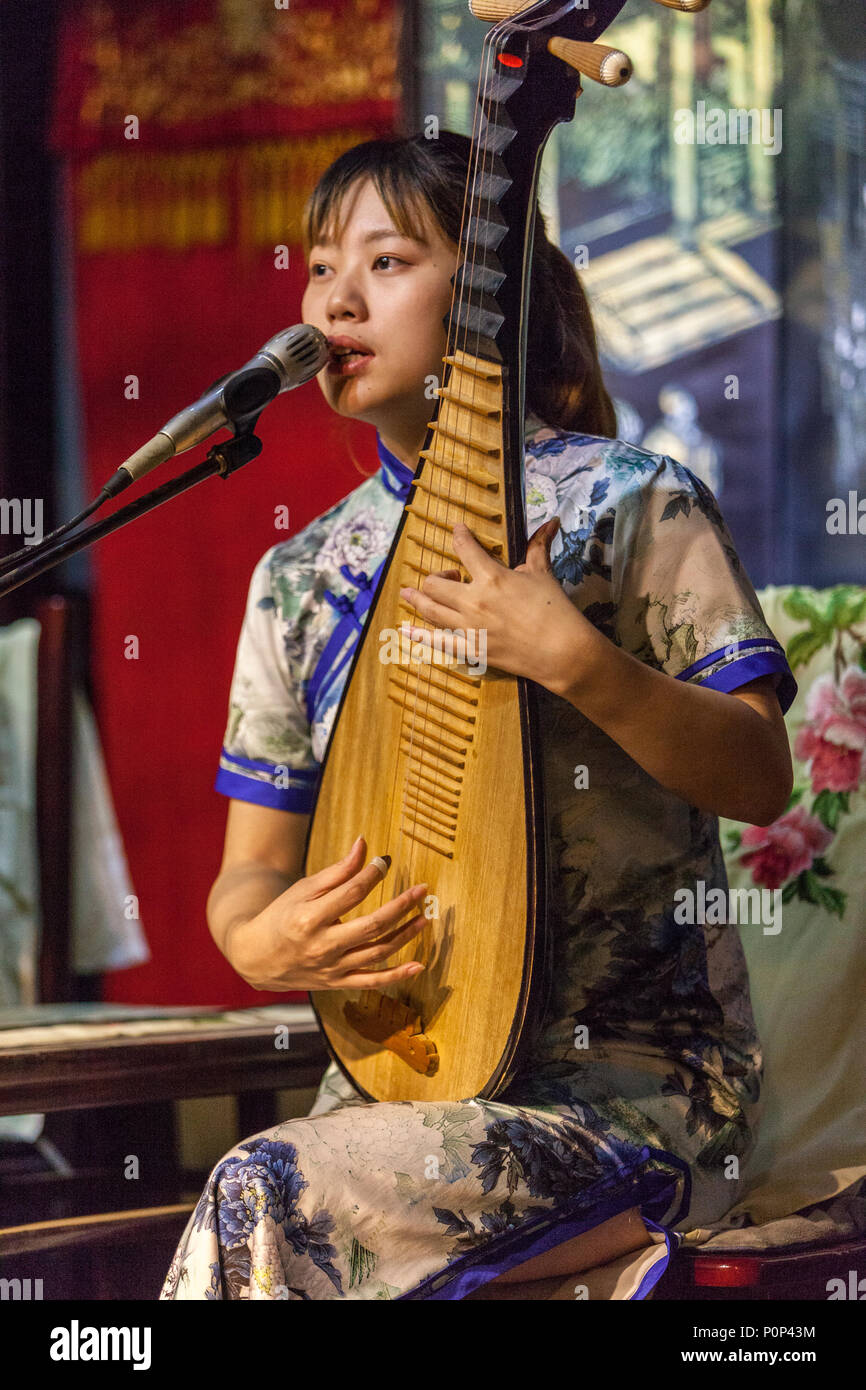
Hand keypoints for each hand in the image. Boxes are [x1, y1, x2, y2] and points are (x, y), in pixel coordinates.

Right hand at [227, 838, 428, 991]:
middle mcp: (323, 946)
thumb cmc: (282, 916)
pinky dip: (397, 976)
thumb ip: (337, 871)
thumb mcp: (303, 890)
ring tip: (424, 918)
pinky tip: (419, 965)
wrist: (256, 957)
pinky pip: (372, 981)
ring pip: (377, 952)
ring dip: (405, 935)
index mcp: (310, 918)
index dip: (373, 874)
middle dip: (401, 906)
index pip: (351, 893)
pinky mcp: (337, 983)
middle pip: (372, 925)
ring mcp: (332, 968)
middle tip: (421, 890)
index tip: (386, 861)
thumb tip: (364, 844)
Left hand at [398, 516, 594, 693]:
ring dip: (416, 599)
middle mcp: (474, 601)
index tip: (457, 530)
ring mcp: (469, 627)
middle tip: (447, 575)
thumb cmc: (555, 610)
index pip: (465, 548)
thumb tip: (550, 521)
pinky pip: (437, 642)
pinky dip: (419, 635)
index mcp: (492, 577)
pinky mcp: (472, 650)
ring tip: (406, 593)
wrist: (562, 651)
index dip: (459, 535)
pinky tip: (406, 629)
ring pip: (430, 610)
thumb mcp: (543, 573)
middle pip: (436, 583)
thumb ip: (538, 546)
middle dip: (437, 575)